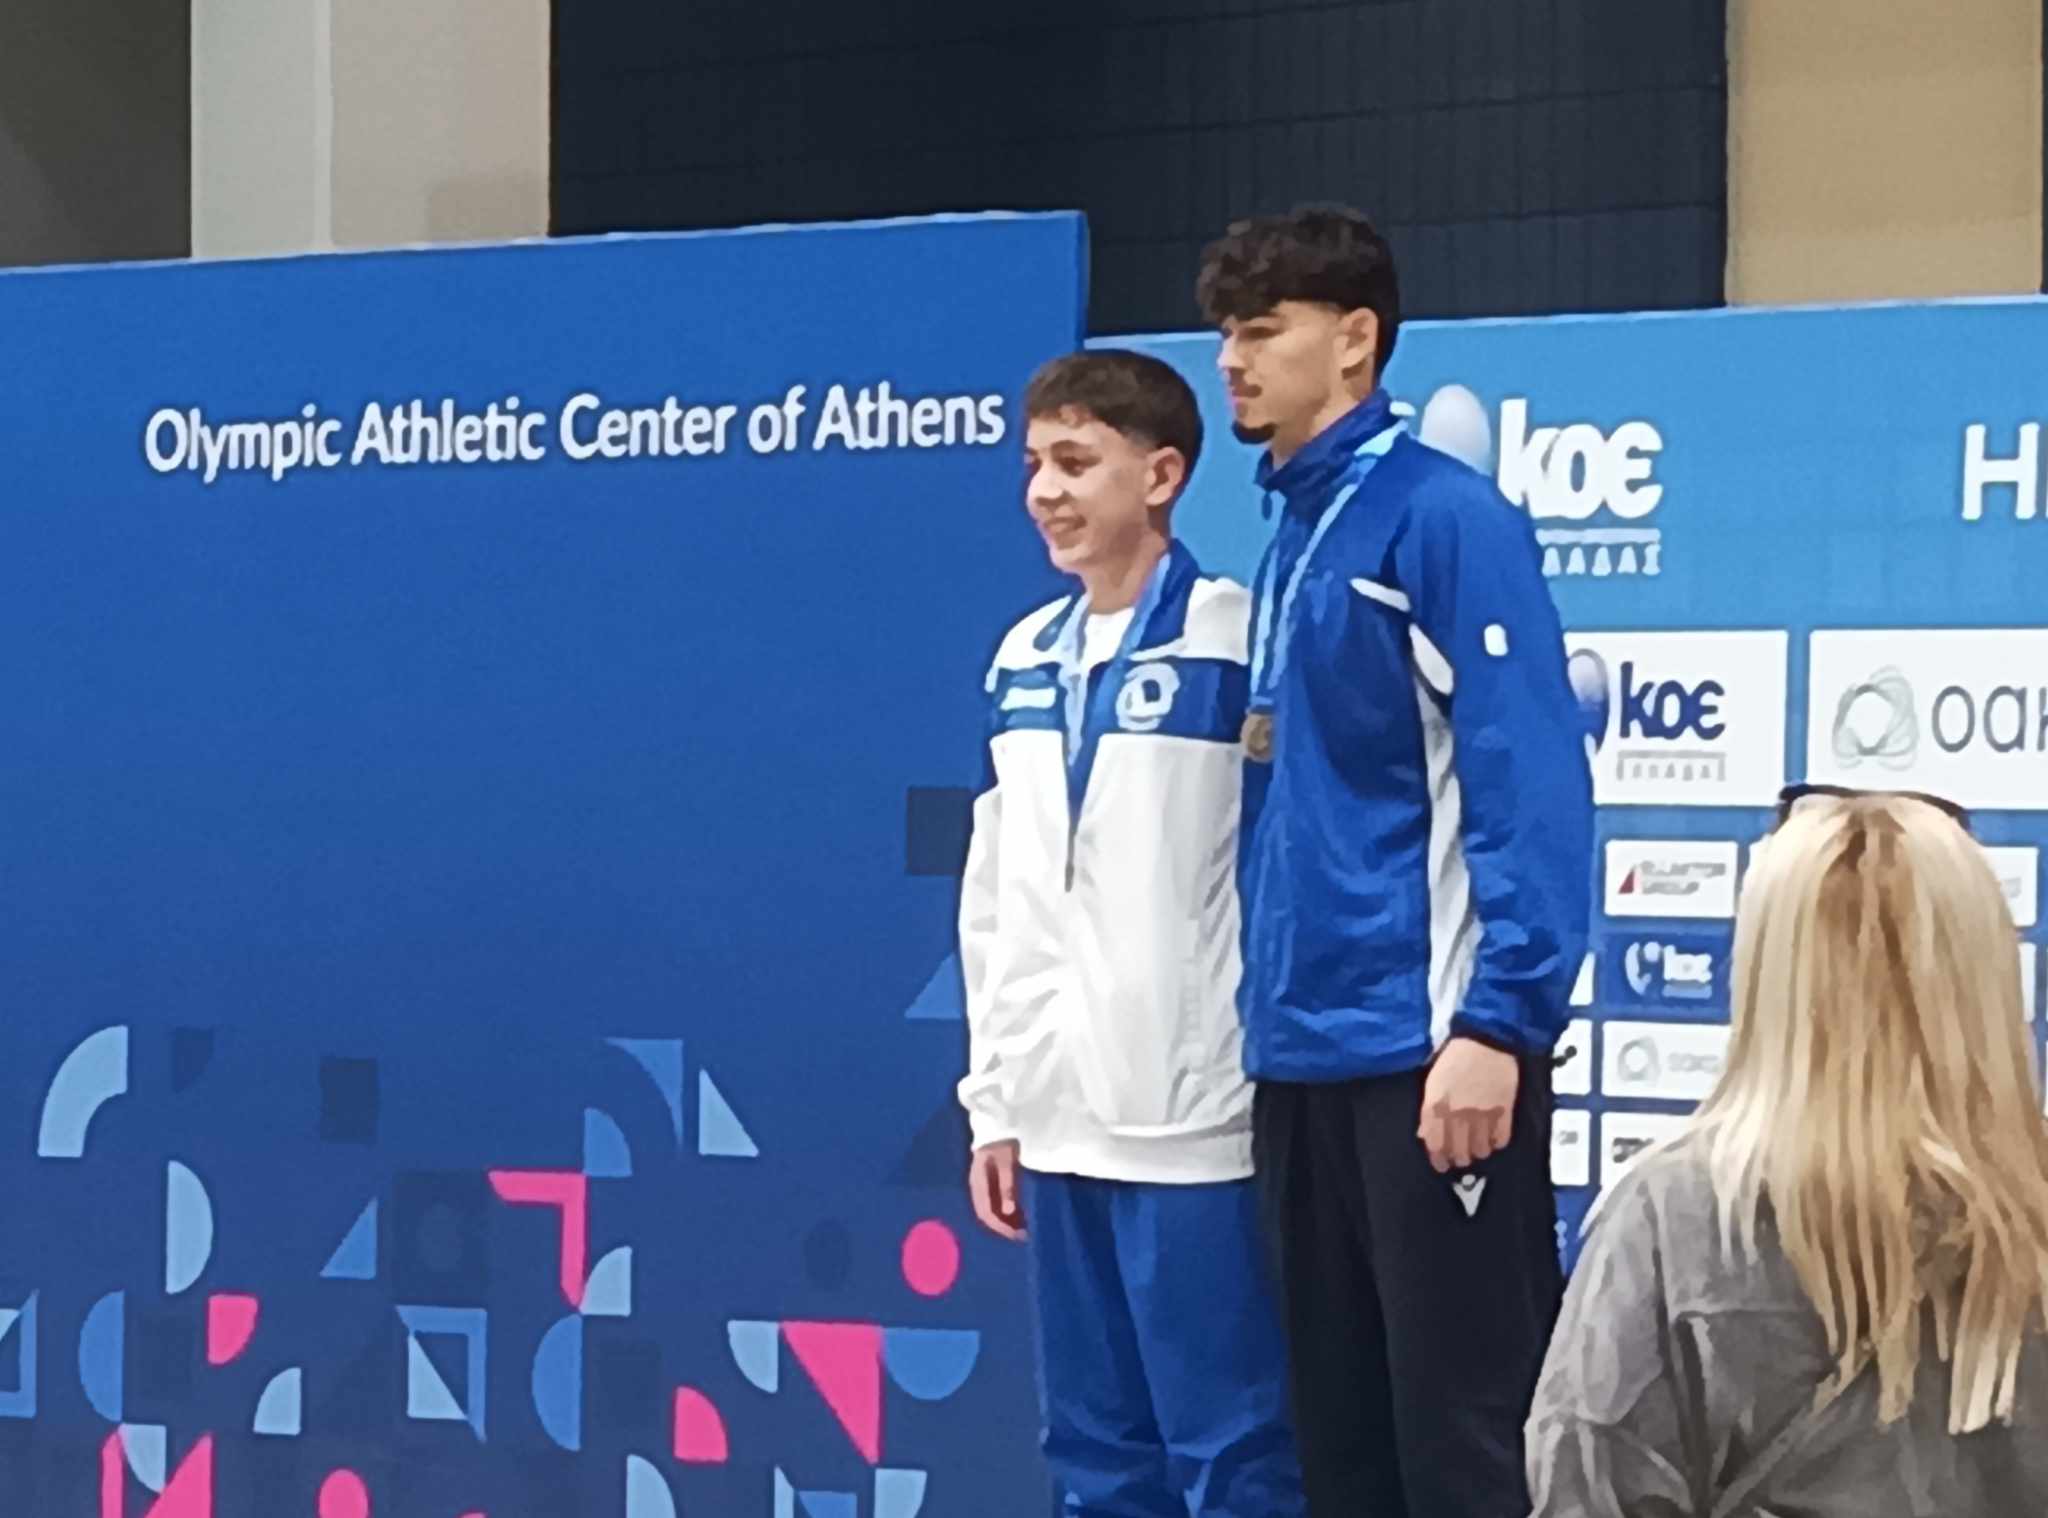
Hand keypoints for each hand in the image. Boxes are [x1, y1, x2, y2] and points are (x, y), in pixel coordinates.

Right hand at [967, 1141, 1026, 1240]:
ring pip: (992, 1209)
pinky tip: (1020, 1215)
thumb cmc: (1002, 1141)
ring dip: (1006, 1220)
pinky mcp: (992, 1181)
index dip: (1000, 1226)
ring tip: (1023, 1228)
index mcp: (978, 1182)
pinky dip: (1007, 1210)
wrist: (997, 1122)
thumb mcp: (1007, 1162)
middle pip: (988, 1213)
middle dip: (1004, 1226)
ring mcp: (984, 1184)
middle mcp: (978, 1187)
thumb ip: (1007, 1186)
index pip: (986, 1212)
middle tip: (1022, 1236)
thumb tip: (1009, 1212)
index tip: (1016, 1235)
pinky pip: (997, 1201)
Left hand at [1418, 1038, 1518, 1173]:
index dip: (1438, 1159)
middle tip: (1461, 1159)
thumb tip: (1425, 1135)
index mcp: (1436, 1106)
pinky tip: (1494, 1139)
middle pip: (1458, 1151)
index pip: (1435, 1144)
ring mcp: (1482, 1114)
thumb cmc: (1454, 1059)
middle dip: (1458, 1159)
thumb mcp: (1433, 1082)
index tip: (1441, 1165)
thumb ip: (1428, 1111)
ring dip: (1478, 1152)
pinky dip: (1497, 1143)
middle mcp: (1457, 1115)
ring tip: (1478, 1149)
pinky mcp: (1504, 1111)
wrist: (1485, 1041)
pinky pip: (1501, 1139)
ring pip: (1480, 1150)